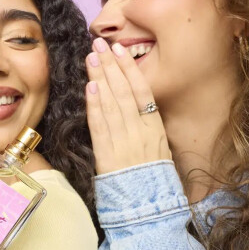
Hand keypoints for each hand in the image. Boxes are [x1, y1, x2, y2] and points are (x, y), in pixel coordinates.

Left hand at [85, 37, 170, 174]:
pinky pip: (99, 125)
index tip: (120, 50)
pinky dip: (94, 105)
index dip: (129, 69)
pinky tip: (90, 87)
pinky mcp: (106, 154)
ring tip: (92, 58)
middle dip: (111, 66)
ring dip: (100, 78)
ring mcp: (122, 141)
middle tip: (99, 45)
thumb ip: (146, 124)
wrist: (146, 204)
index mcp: (155, 128)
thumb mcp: (158, 146)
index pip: (142, 91)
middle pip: (123, 92)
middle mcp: (139, 130)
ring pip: (111, 104)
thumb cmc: (152, 175)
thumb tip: (135, 100)